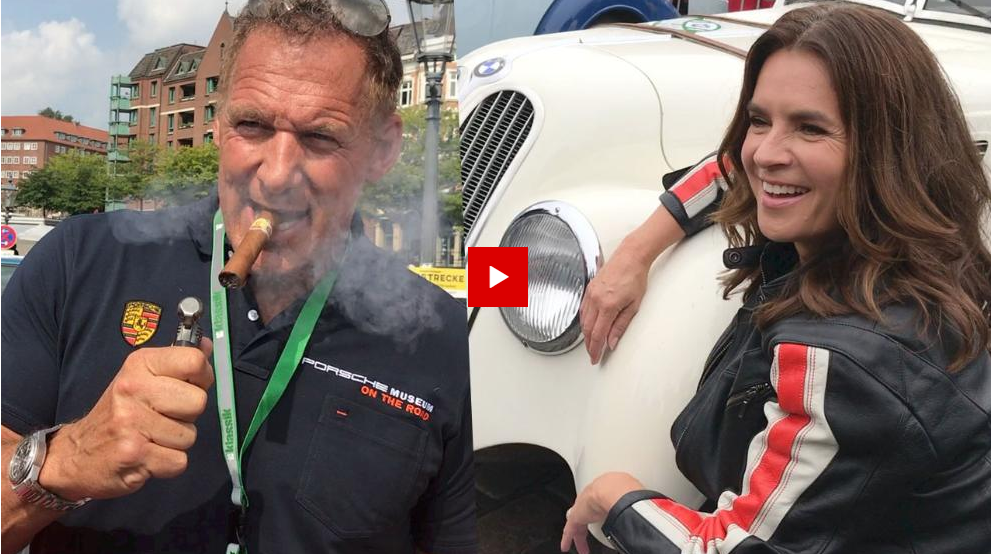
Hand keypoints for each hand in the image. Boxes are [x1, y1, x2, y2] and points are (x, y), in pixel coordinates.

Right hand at [39, 340, 213, 500]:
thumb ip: (177, 363)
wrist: (75, 454)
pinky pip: (179, 461)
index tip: (189, 387)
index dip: (202, 378)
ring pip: (190, 435)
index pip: (194, 361)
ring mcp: (131, 423)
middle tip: (165, 417)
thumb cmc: (119, 413)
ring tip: (152, 437)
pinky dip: (168, 464)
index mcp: (139, 364)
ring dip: (176, 442)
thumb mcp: (142, 378)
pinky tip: (149, 456)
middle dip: (188, 415)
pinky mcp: (133, 455)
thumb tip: (206, 346)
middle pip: (198, 402)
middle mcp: (133, 389)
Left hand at [561, 472, 643, 553]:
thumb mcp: (630, 493)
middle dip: (588, 523)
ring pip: (579, 524)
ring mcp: (582, 507)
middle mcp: (591, 497)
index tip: (602, 516)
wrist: (612, 489)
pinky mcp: (576, 517)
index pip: (600, 502)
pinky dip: (567, 539)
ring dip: (580, 537)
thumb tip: (645, 509)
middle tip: (588, 532)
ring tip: (582, 548)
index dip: (601, 510)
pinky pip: (569, 530)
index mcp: (604, 489)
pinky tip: (565, 546)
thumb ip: (632, 503)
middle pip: (587, 513)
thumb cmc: (624, 488)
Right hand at [580, 243, 650, 364]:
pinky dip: (584, 320)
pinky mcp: (589, 288)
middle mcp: (596, 300)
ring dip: (586, 333)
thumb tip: (612, 342)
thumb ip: (621, 326)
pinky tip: (588, 325)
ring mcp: (590, 293)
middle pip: (587, 329)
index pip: (598, 334)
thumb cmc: (635, 277)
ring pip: (583, 320)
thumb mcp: (634, 306)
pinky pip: (583, 309)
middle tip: (593, 354)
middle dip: (589, 344)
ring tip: (591, 343)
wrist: (630, 257)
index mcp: (608, 306)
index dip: (595, 349)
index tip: (595, 358)